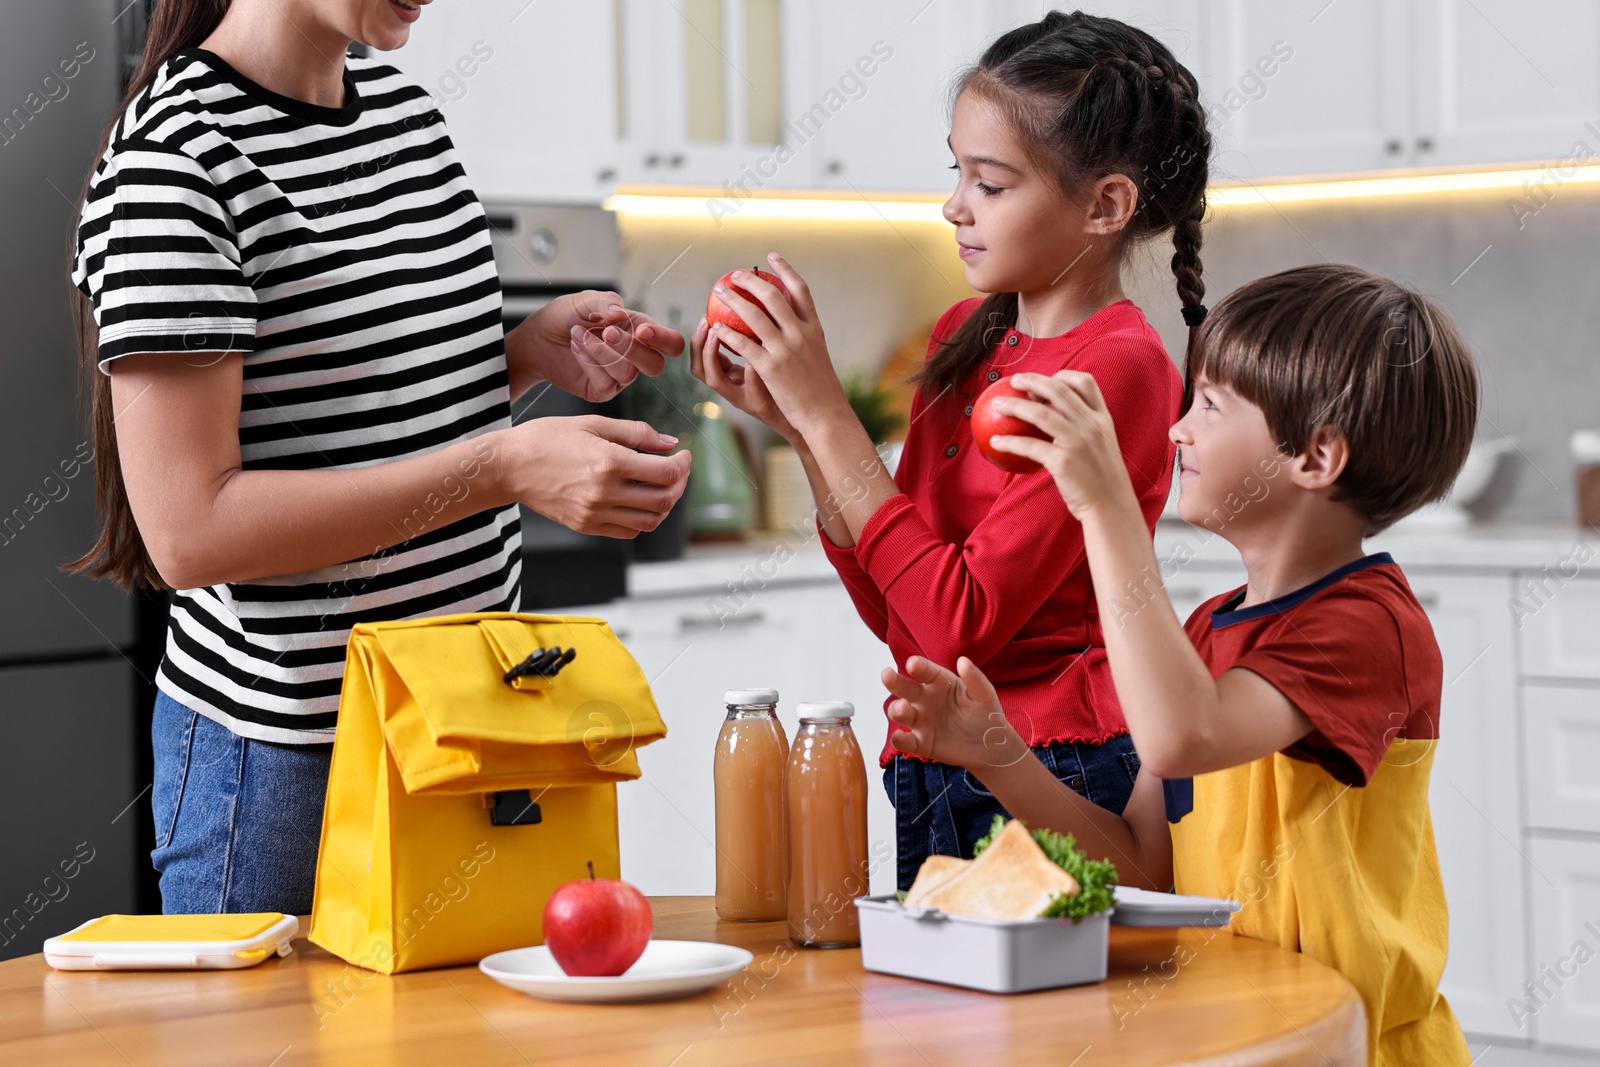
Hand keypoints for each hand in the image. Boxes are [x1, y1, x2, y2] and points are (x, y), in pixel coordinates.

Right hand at [496, 416, 690, 537]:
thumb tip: (669, 443)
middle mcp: (605, 492)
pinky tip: (638, 502)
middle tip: (677, 471)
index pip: (665, 473)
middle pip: (663, 499)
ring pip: (649, 521)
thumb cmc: (547, 438)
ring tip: (660, 488)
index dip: (683, 465)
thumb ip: (636, 433)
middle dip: (678, 485)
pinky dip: (642, 519)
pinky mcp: (586, 526)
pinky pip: (628, 531)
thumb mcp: (593, 424)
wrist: (510, 466)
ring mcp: (595, 513)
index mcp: (609, 463)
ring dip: (664, 505)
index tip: (683, 455)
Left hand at [508, 291, 685, 403]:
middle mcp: (635, 357)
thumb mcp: (585, 300)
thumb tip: (620, 314)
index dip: (663, 339)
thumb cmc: (565, 316)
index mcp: (640, 332)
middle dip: (631, 349)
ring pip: (628, 374)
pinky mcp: (601, 391)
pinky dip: (589, 364)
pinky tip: (576, 348)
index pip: (671, 344)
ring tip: (578, 335)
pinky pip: (607, 384)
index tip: (641, 329)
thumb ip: (606, 303)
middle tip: (607, 332)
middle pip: (656, 365)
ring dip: (602, 352)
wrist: (537, 337)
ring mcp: (619, 377)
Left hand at [699, 254, 848, 436]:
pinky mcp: (771, 368)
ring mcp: (786, 350)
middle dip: (750, 281)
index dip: (785, 270)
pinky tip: (716, 328)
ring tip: (719, 293)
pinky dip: (728, 333)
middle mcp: (801, 334)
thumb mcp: (818, 355)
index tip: (771, 257)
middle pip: (773, 296)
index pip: (800, 290)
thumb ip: (804, 336)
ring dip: (733, 300)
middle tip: (734, 275)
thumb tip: (789, 321)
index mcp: (814, 329)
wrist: (827, 415)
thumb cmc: (821, 390)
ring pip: (753, 316)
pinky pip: (743, 344)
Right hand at [882, 656, 1028, 771]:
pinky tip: (898, 737)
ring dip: (896, 709)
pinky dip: (899, 740)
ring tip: (902, 708)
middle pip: (905, 688)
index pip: (926, 671)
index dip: (918, 666)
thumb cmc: (986, 714)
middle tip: (886, 675)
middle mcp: (925, 699)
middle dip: (894, 681)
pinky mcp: (921, 743)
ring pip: (901, 712)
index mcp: (940, 682)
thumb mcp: (984, 695)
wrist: (991, 746)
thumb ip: (975, 678)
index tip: (912, 663)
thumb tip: (963, 660)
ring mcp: (921, 721)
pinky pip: (906, 741)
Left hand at [991, 370, 1136, 518]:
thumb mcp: (1101, 446)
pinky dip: (1009, 441)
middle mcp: (1091, 425)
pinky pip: (1029, 445)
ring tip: (997, 405)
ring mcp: (1077, 442)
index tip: (1043, 382)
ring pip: (1039, 413)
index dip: (1061, 376)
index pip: (1085, 382)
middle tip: (1013, 382)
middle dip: (1031, 381)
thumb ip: (1084, 430)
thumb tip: (1053, 420)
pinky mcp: (1063, 461)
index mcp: (1102, 418)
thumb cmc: (1102, 480)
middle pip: (1057, 390)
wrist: (1112, 507)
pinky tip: (996, 442)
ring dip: (1013, 405)